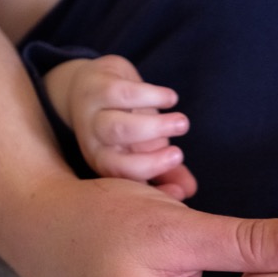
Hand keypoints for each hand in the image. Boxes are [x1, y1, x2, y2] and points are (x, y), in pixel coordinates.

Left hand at [44, 55, 196, 199]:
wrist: (87, 85)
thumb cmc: (122, 122)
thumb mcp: (144, 148)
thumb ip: (167, 170)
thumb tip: (190, 189)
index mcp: (107, 165)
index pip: (126, 183)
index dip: (152, 191)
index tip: (181, 192)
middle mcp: (95, 145)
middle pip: (115, 162)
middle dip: (150, 163)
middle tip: (179, 155)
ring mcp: (93, 115)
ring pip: (117, 128)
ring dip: (152, 127)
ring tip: (183, 124)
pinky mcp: (99, 85)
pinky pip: (122, 93)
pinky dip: (150, 96)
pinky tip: (171, 98)